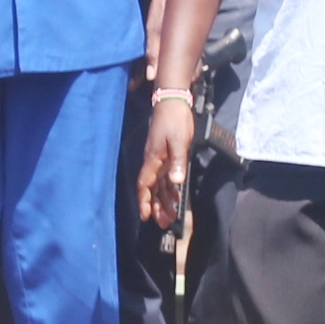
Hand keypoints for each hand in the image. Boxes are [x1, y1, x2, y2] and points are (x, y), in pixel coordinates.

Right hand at [139, 92, 193, 226]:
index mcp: (154, 159)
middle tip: (163, 223)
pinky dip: (170, 188)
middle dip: (156, 206)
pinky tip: (176, 196)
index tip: (146, 216)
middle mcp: (154, 161)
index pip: (145, 184)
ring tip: (170, 216)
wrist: (173, 100)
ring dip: (164, 200)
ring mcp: (160, 158)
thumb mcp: (179, 141)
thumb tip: (176, 182)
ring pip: (159, 184)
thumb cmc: (175, 119)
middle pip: (152, 189)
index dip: (144, 201)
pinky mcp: (167, 154)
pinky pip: (166, 176)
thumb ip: (178, 161)